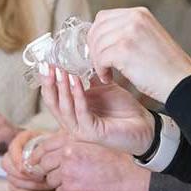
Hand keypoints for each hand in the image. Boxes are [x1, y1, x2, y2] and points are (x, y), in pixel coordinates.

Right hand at [3, 129, 61, 190]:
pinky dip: (25, 190)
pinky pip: (13, 188)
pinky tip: (38, 187)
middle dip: (20, 173)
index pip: (13, 146)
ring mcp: (15, 167)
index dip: (16, 158)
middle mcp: (17, 153)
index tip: (24, 167)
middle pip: (6, 163)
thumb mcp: (57, 141)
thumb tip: (37, 152)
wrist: (65, 160)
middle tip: (36, 176)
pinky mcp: (18, 180)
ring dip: (25, 182)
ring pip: (10, 177)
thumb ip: (49, 143)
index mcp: (24, 139)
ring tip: (41, 181)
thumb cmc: (62, 148)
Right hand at [39, 65, 154, 155]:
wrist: (144, 125)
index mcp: (72, 112)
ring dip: (61, 87)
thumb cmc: (123, 109)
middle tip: (47, 65)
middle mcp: (72, 122)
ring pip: (64, 108)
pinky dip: (77, 96)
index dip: (47, 79)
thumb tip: (82, 57)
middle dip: (48, 82)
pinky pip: (81, 112)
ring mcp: (80, 129)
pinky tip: (76, 81)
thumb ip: (91, 77)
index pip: (52, 96)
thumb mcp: (104, 88)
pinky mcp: (92, 133)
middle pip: (52, 102)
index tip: (46, 61)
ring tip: (60, 70)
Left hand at [47, 141, 150, 190]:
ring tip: (77, 179)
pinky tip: (81, 188)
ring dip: (59, 181)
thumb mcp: (95, 142)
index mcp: (73, 141)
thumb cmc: (117, 159)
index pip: (44, 147)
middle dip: (48, 170)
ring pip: (51, 180)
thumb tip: (56, 148)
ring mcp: (68, 175)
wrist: (130, 179)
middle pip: (44, 165)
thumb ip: (74, 142)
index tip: (34, 160)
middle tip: (58, 172)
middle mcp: (68, 156)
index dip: (37, 155)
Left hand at [88, 7, 190, 102]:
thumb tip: (102, 36)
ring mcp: (128, 33)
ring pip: (97, 45)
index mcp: (139, 14)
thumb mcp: (148, 36)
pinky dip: (101, 70)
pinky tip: (109, 77)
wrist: (181, 81)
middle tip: (99, 63)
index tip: (98, 49)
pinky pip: (100, 59)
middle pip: (97, 29)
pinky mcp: (124, 50)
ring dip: (97, 61)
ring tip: (106, 73)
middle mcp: (133, 18)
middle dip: (93, 48)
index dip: (96, 34)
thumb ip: (128, 31)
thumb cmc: (167, 66)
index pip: (103, 17)